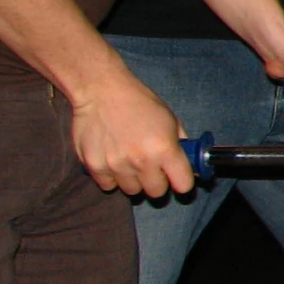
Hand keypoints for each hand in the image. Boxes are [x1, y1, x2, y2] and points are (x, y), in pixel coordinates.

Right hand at [69, 65, 194, 198]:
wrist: (101, 90)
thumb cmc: (139, 102)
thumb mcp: (170, 118)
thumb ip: (180, 144)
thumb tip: (189, 164)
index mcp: (165, 149)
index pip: (183, 185)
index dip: (182, 182)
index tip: (177, 177)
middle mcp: (142, 162)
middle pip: (156, 192)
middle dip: (157, 182)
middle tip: (152, 168)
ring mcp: (117, 166)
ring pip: (132, 191)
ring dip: (134, 180)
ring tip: (129, 160)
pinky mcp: (94, 167)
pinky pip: (108, 185)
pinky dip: (111, 177)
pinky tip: (112, 160)